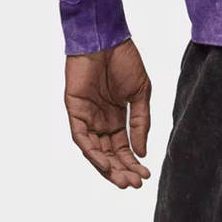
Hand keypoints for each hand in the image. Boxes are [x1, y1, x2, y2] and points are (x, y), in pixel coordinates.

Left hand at [64, 38, 151, 188]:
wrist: (108, 39)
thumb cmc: (124, 60)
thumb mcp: (141, 93)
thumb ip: (141, 122)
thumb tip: (142, 151)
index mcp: (116, 117)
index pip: (123, 147)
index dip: (133, 162)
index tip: (146, 174)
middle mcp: (100, 121)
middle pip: (109, 153)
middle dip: (122, 170)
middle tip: (135, 183)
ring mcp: (87, 117)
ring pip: (95, 151)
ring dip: (108, 167)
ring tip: (123, 179)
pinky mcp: (75, 111)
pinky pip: (81, 137)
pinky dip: (92, 152)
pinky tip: (105, 163)